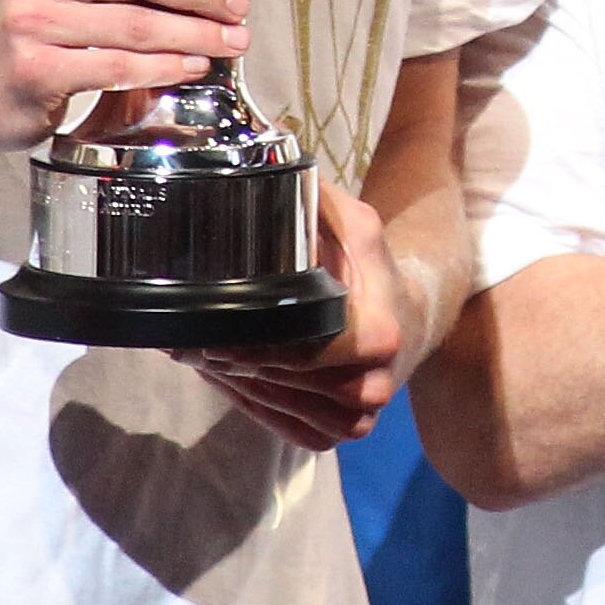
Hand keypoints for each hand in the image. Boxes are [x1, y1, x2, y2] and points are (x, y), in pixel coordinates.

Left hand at [197, 178, 414, 450]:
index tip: (215, 327)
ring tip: (209, 354)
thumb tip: (257, 171)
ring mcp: (359, 417)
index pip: (306, 350)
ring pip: (285, 407)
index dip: (258, 341)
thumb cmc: (373, 266)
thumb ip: (310, 200)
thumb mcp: (355, 223)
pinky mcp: (342, 433)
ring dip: (241, 383)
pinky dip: (260, 404)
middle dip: (237, 360)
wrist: (412, 315)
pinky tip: (238, 377)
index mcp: (380, 332)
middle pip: (287, 380)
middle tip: (192, 339)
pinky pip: (290, 428)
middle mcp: (374, 384)